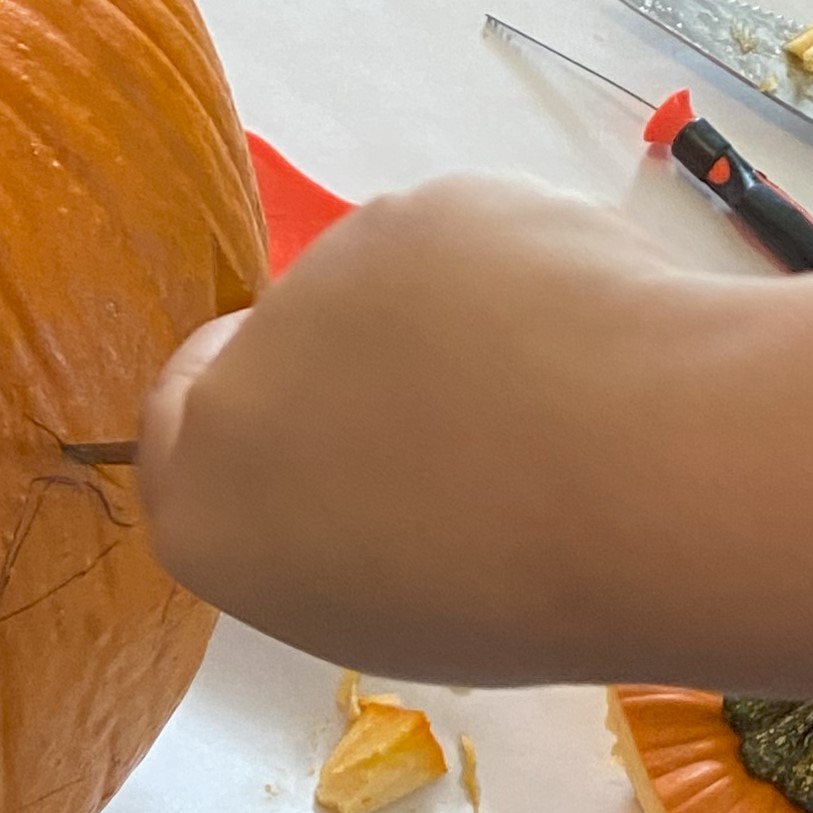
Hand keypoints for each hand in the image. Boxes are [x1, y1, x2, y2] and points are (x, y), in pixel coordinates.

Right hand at [137, 175, 719, 684]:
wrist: (636, 485)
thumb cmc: (516, 595)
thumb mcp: (381, 603)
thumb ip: (327, 519)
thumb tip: (371, 456)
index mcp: (206, 511)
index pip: (177, 435)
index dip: (256, 424)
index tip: (323, 439)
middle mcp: (230, 392)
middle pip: (274, 354)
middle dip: (346, 369)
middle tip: (460, 426)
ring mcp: (317, 283)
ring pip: (373, 290)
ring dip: (440, 322)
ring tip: (544, 395)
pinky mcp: (412, 210)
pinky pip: (454, 239)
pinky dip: (506, 271)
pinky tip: (574, 331)